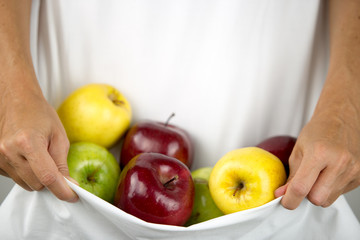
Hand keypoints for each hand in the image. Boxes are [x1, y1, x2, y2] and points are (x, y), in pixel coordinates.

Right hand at [0, 85, 77, 202]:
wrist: (16, 99)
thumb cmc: (38, 113)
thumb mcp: (58, 135)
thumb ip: (61, 162)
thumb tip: (68, 184)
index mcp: (28, 142)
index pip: (48, 177)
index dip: (62, 190)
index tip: (72, 196)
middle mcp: (9, 151)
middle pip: (36, 183)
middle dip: (50, 180)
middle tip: (54, 162)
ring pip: (25, 183)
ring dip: (37, 176)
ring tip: (39, 154)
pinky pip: (14, 177)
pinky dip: (25, 172)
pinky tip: (27, 156)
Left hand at [275, 109, 359, 208]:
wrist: (342, 118)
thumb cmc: (319, 131)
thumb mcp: (298, 150)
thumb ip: (291, 175)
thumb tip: (282, 194)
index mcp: (320, 153)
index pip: (302, 187)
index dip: (290, 199)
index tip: (285, 202)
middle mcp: (340, 162)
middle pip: (317, 199)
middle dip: (306, 196)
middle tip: (302, 183)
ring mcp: (353, 170)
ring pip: (328, 199)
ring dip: (318, 192)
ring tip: (318, 174)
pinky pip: (339, 194)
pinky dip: (330, 188)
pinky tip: (329, 173)